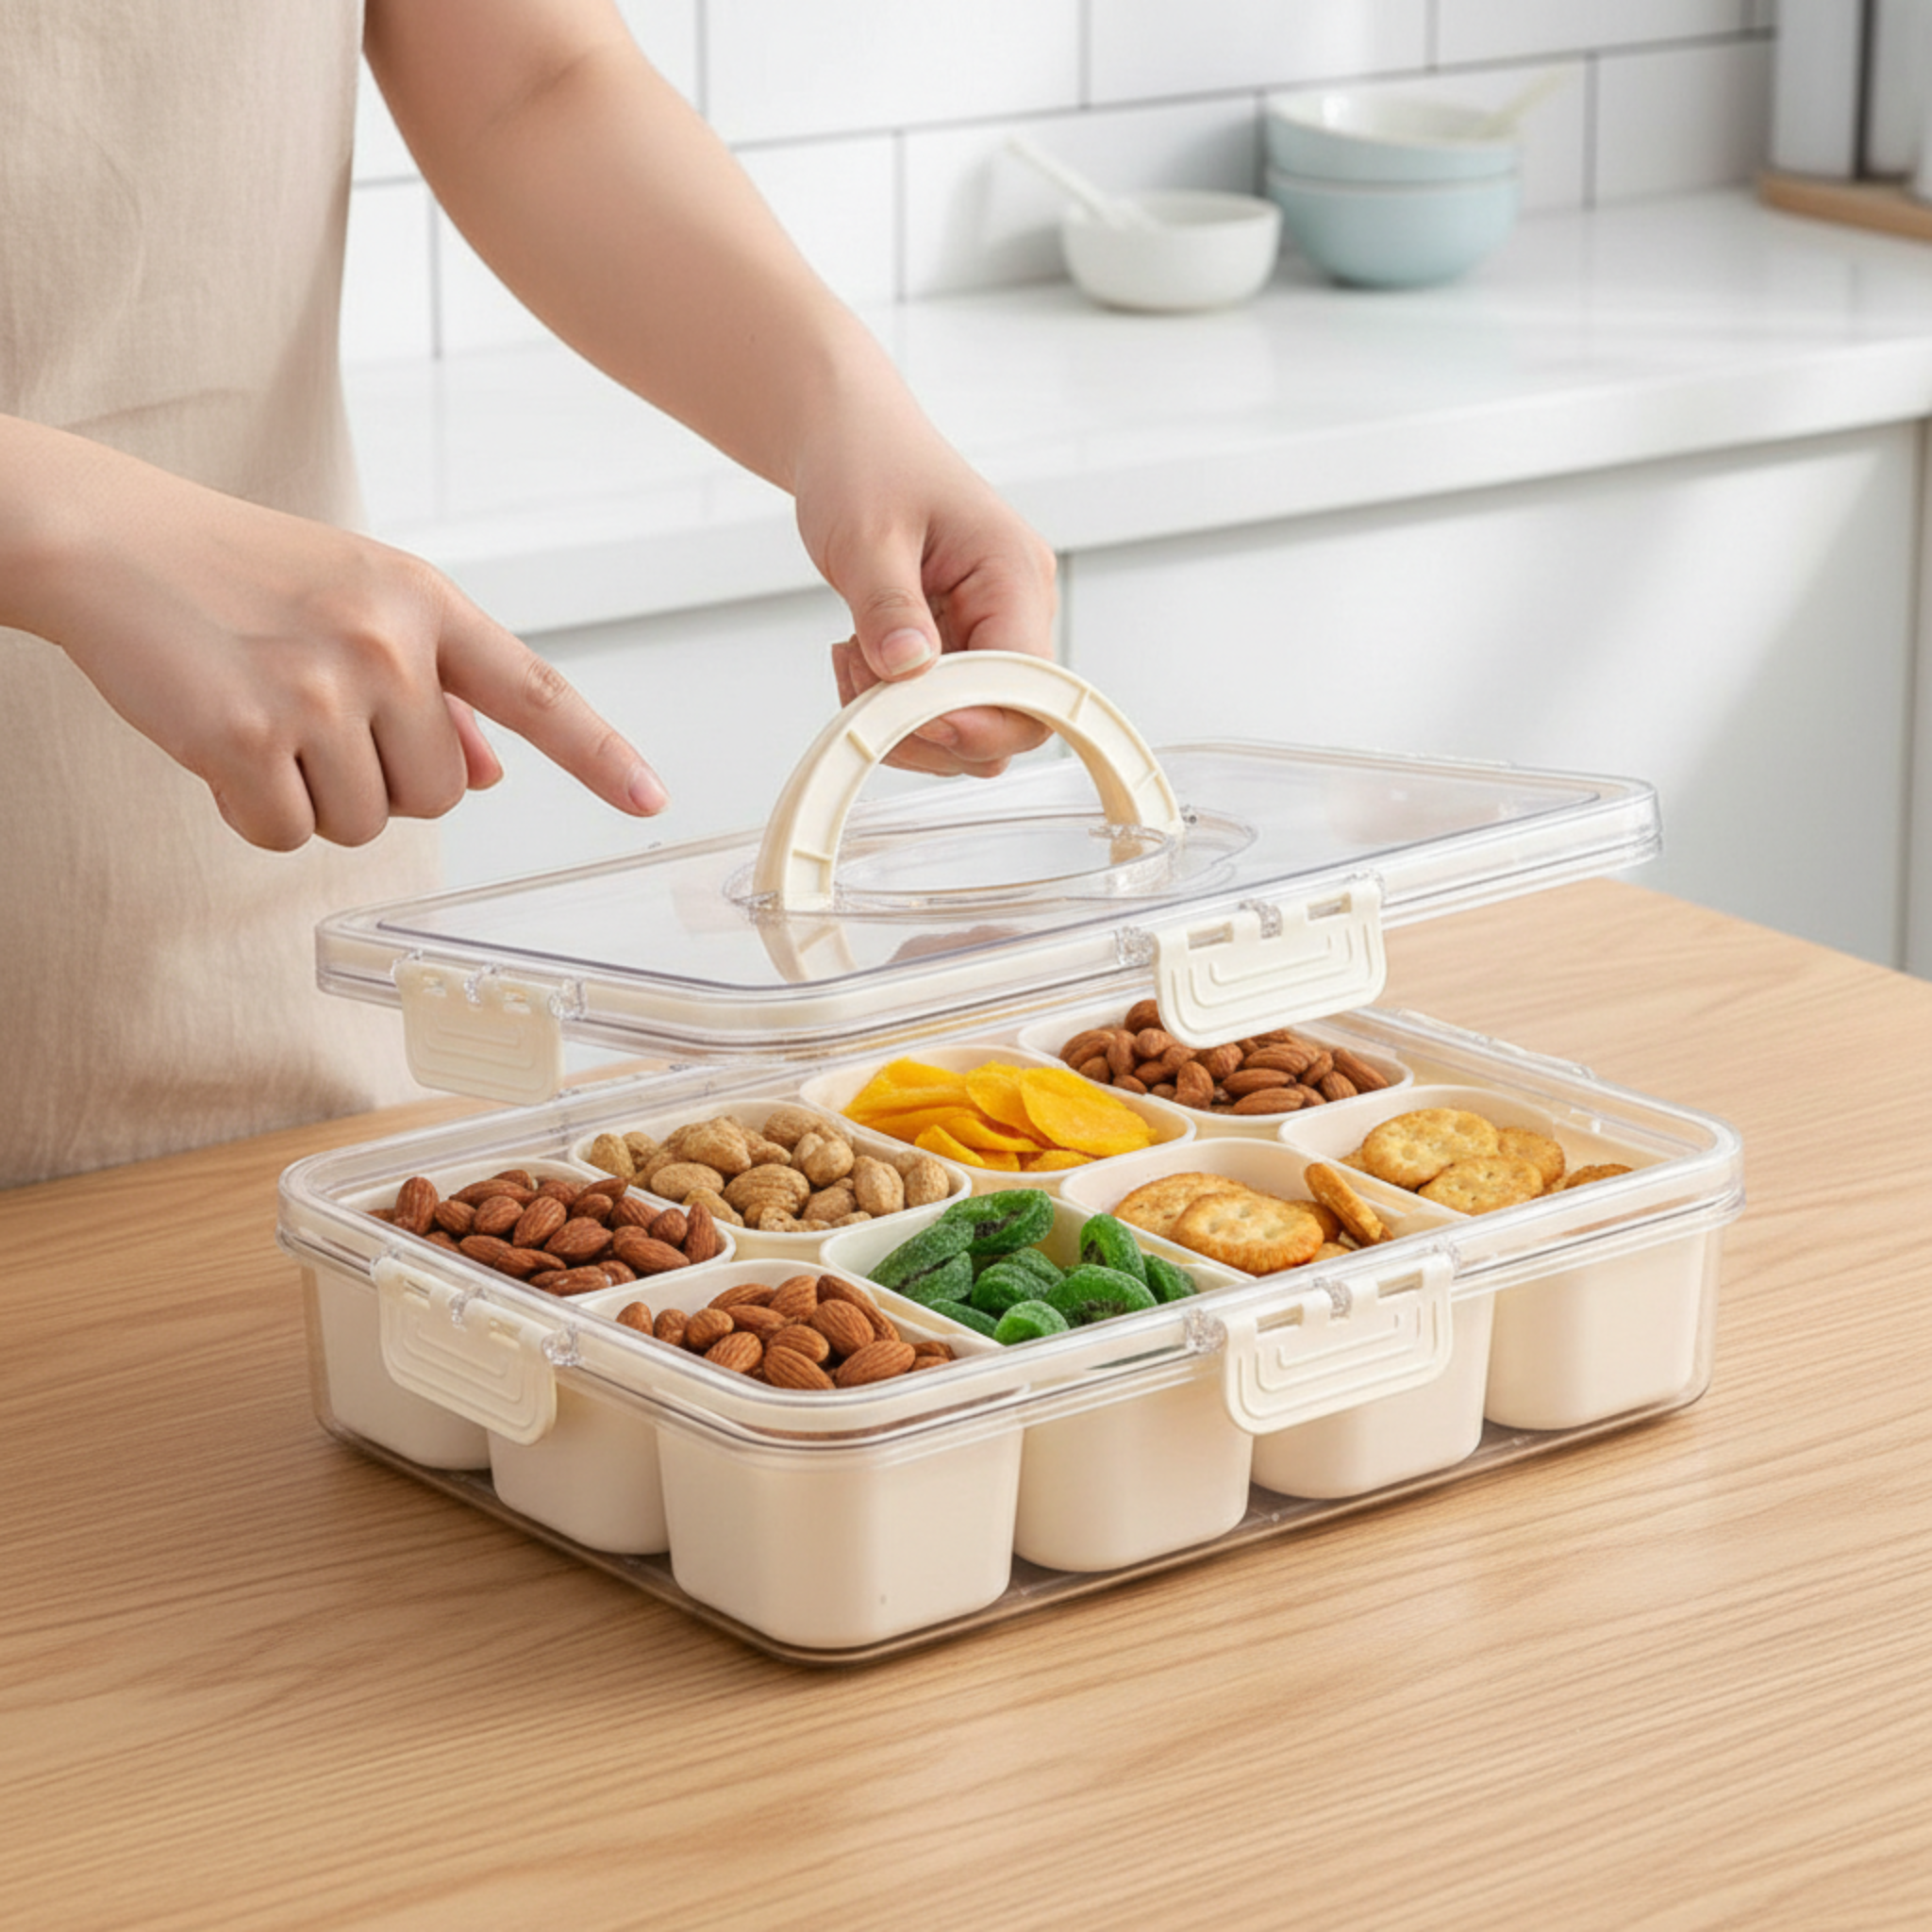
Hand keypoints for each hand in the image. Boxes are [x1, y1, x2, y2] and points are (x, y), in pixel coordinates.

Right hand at [16, 432, 665, 849]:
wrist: (108, 541)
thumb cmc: (242, 578)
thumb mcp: (357, 607)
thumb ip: (435, 690)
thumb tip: (492, 772)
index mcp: (424, 602)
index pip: (536, 690)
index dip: (599, 754)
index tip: (652, 800)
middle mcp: (387, 642)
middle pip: (443, 797)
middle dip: (386, 782)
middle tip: (316, 719)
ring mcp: (320, 688)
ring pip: (369, 824)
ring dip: (317, 799)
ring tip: (265, 720)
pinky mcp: (249, 735)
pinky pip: (288, 835)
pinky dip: (254, 814)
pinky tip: (222, 749)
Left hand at [795, 411, 1058, 778]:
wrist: (847, 440)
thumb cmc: (866, 463)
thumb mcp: (867, 534)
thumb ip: (888, 607)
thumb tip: (909, 671)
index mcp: (1015, 575)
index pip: (1030, 687)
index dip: (975, 720)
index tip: (903, 713)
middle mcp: (1018, 610)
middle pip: (1008, 725)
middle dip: (931, 728)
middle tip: (865, 682)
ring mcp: (990, 633)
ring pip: (969, 731)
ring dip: (901, 720)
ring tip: (854, 657)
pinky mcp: (959, 648)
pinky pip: (937, 710)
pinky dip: (889, 706)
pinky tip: (858, 657)